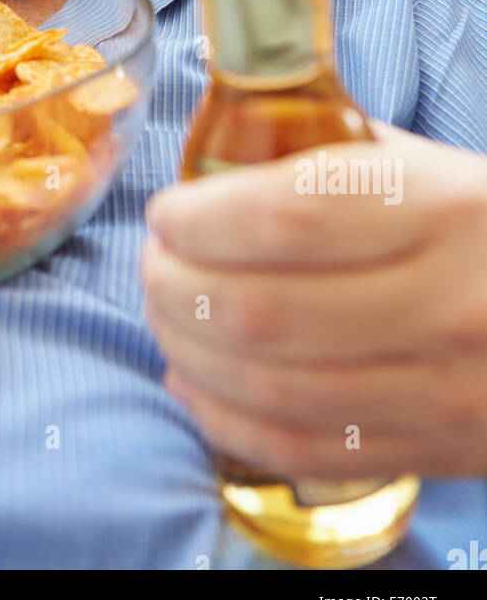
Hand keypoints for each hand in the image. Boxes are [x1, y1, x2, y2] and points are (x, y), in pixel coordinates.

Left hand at [142, 122, 486, 478]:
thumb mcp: (443, 171)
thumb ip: (341, 158)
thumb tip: (231, 147)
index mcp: (445, 210)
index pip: (290, 214)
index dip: (204, 217)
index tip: (168, 211)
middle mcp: (445, 304)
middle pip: (262, 307)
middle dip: (175, 284)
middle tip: (153, 261)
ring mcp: (441, 390)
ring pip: (270, 384)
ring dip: (186, 348)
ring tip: (162, 312)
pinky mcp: (434, 452)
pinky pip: (301, 445)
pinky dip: (224, 415)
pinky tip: (192, 380)